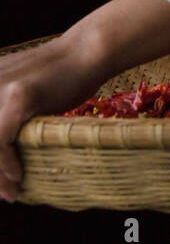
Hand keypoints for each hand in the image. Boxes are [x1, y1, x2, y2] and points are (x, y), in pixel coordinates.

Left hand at [0, 33, 112, 202]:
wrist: (87, 51)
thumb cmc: (60, 75)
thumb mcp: (21, 92)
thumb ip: (5, 111)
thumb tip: (2, 155)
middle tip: (3, 192)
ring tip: (10, 192)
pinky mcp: (18, 96)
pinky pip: (1, 140)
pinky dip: (6, 163)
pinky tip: (17, 175)